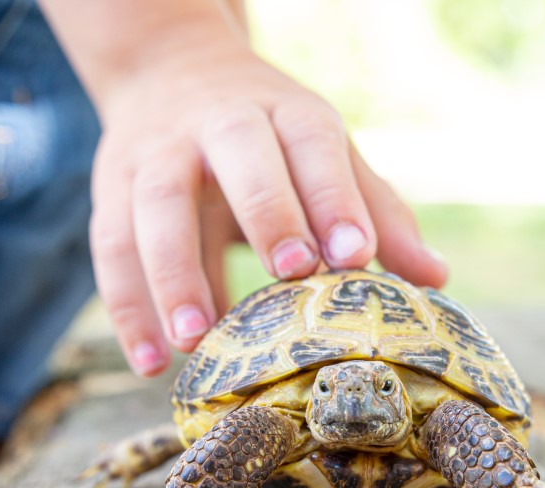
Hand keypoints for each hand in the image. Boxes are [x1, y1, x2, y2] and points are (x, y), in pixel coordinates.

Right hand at [58, 11, 447, 374]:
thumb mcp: (321, 155)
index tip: (356, 256)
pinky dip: (127, 307)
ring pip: (157, 205)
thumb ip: (371, 211)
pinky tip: (151, 361)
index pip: (312, 144)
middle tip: (289, 275)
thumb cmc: (266, 136)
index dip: (333, 197)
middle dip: (265, 210)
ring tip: (195, 338)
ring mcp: (157, 152)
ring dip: (173, 272)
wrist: (168, 70)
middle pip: (238, 156)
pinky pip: (109, 246)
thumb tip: (435, 279)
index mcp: (283, 112)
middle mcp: (218, 123)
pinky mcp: (110, 186)